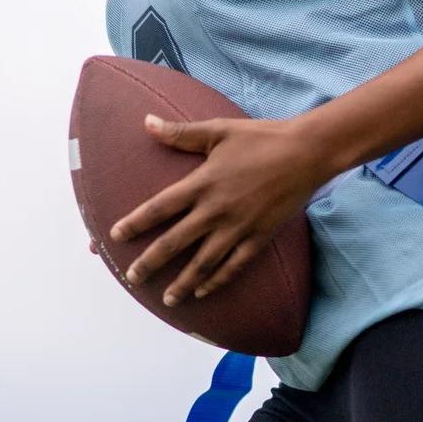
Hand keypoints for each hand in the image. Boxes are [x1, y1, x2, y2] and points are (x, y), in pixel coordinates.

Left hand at [111, 114, 335, 304]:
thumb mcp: (218, 131)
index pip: (160, 208)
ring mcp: (239, 227)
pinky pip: (234, 265)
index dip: (136, 223)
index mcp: (203, 183)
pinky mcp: (259, 236)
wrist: (306, 152)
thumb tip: (145, 122)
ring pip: (203, 262)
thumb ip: (180, 133)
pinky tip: (203, 291)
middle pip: (175, 242)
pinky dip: (217, 281)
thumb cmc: (261, 137)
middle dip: (151, 262)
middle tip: (132, 277)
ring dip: (182, 282)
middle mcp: (216, 210)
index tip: (115, 237)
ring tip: (167, 299)